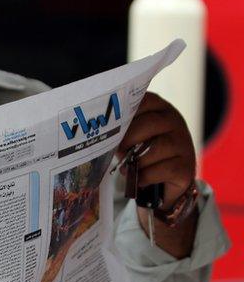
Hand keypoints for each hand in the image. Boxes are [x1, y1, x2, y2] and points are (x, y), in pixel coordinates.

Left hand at [118, 93, 197, 256]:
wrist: (165, 180)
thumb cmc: (141, 151)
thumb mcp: (132, 133)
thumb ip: (121, 125)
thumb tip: (95, 129)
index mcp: (159, 107)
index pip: (141, 101)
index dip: (123, 116)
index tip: (111, 127)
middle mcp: (174, 121)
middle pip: (148, 125)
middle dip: (127, 140)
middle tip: (118, 151)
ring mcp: (183, 143)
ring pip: (155, 148)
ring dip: (136, 160)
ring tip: (128, 166)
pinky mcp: (186, 166)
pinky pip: (162, 169)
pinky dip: (145, 176)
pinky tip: (140, 177)